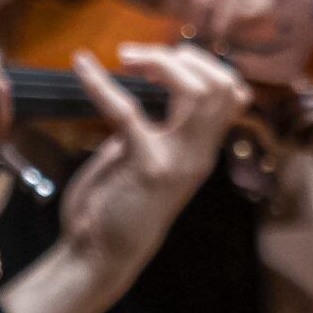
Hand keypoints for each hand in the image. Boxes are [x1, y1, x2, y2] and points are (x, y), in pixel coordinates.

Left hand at [58, 44, 250, 276]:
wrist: (99, 256)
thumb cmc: (116, 205)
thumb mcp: (146, 160)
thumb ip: (154, 130)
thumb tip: (145, 94)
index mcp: (199, 150)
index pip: (231, 94)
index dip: (201, 65)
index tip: (157, 61)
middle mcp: (198, 155)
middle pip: (223, 86)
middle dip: (184, 57)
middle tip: (139, 58)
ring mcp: (178, 162)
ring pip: (201, 93)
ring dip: (161, 62)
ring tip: (127, 57)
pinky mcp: (147, 168)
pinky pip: (129, 112)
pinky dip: (101, 83)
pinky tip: (82, 65)